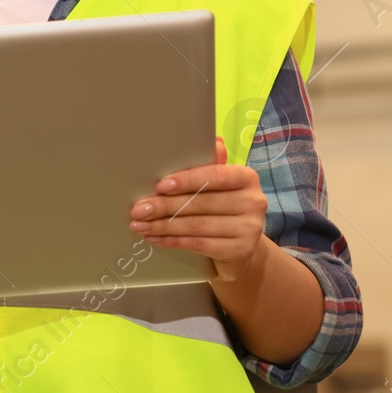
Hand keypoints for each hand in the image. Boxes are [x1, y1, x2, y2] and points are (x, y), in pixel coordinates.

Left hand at [127, 136, 270, 281]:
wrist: (241, 245)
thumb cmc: (222, 206)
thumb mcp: (217, 185)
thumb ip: (211, 165)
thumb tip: (215, 142)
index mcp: (246, 177)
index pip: (214, 176)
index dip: (186, 180)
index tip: (160, 186)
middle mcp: (254, 202)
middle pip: (201, 203)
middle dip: (164, 206)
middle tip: (137, 209)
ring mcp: (250, 228)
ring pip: (197, 225)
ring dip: (163, 225)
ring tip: (138, 224)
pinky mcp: (241, 250)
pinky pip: (199, 244)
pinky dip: (173, 241)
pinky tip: (154, 238)